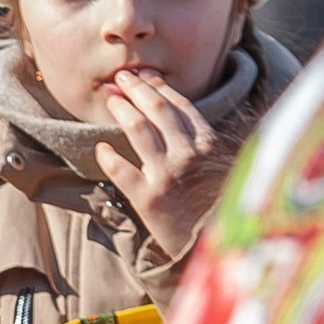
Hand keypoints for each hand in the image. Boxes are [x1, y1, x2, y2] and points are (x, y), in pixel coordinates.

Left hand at [95, 68, 219, 256]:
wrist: (216, 247)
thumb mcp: (222, 170)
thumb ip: (205, 146)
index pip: (180, 106)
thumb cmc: (218, 208)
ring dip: (122, 109)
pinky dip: (108, 157)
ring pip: (139, 130)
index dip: (159, 87)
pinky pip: (121, 171)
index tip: (145, 76)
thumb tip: (183, 121)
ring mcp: (167, 176)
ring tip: (111, 98)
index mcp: (209, 145)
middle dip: (137, 89)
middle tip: (122, 77)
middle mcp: (188, 155)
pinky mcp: (148, 200)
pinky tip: (101, 148)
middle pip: (157, 110)